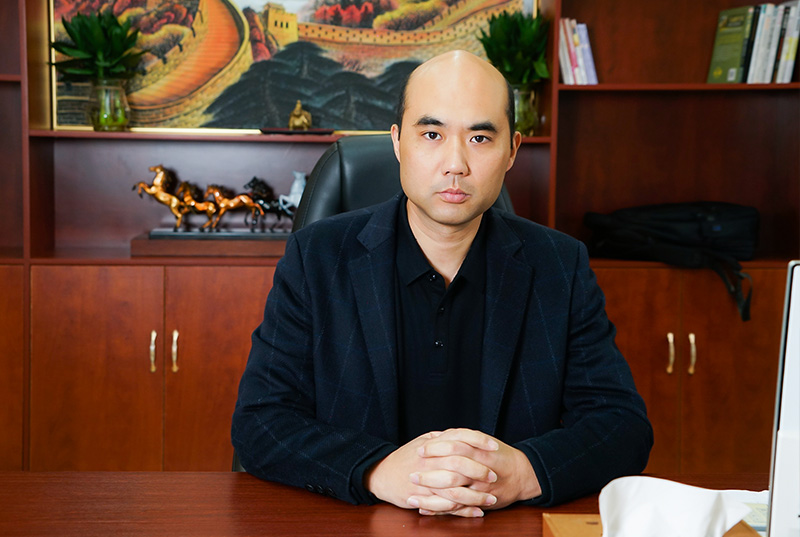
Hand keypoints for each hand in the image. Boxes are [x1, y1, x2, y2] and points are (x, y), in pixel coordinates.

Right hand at [365, 431, 497, 516]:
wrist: (382, 474)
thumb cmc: (404, 457)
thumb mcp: (421, 441)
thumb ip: (441, 437)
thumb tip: (461, 434)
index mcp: (431, 446)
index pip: (460, 438)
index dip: (479, 441)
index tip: (494, 446)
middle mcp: (429, 463)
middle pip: (459, 464)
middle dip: (480, 470)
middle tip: (494, 475)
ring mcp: (425, 482)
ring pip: (455, 489)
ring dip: (476, 496)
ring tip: (492, 498)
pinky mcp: (422, 499)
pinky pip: (446, 506)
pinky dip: (463, 511)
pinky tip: (476, 511)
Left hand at [413, 429, 541, 512]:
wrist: (523, 474)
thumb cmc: (499, 455)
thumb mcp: (482, 441)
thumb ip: (461, 438)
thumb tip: (436, 436)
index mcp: (479, 451)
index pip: (454, 446)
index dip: (435, 448)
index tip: (420, 449)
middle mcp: (479, 470)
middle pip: (451, 471)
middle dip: (429, 474)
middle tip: (411, 475)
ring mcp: (480, 489)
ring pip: (453, 493)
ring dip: (430, 496)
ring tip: (412, 496)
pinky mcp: (480, 502)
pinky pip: (458, 508)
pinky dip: (440, 510)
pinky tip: (425, 508)